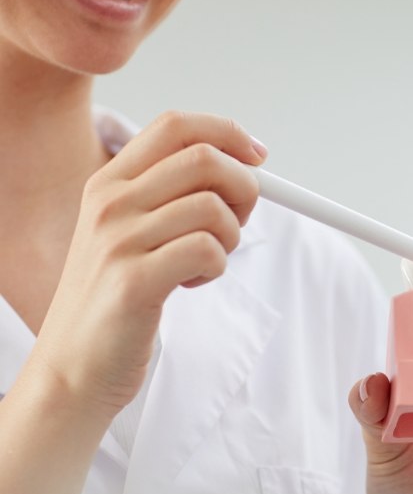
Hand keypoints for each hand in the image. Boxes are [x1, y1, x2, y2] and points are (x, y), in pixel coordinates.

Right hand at [31, 111, 265, 419]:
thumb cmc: (112, 301)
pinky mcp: (134, 281)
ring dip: (229, 238)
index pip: (176, 126)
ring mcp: (118, 240)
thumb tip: (242, 170)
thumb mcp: (128, 234)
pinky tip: (191, 283)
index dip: (228, 133)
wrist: (73, 368)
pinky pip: (208, 250)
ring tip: (204, 262)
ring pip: (212, 207)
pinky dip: (217, 267)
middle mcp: (110, 202)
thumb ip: (171, 199)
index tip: (257, 156)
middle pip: (204, 159)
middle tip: (236, 224)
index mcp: (109, 183)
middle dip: (244, 189)